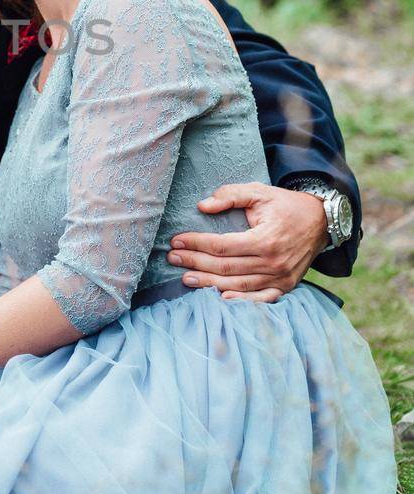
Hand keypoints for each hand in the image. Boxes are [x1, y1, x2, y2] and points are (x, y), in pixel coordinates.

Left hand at [167, 182, 328, 302]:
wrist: (321, 221)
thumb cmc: (285, 205)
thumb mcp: (260, 192)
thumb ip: (231, 195)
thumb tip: (203, 206)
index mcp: (266, 239)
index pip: (222, 245)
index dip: (197, 243)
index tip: (176, 240)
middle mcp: (273, 262)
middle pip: (226, 267)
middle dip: (195, 263)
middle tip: (173, 258)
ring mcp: (281, 278)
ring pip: (237, 285)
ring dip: (209, 283)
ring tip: (186, 278)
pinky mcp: (285, 286)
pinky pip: (260, 299)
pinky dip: (239, 301)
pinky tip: (219, 298)